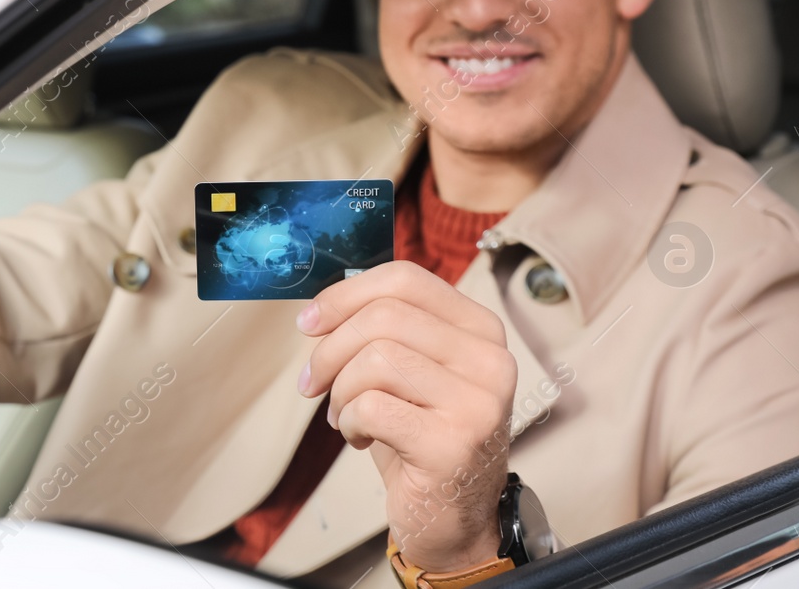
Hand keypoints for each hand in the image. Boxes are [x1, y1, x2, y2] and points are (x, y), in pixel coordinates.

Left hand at [296, 260, 516, 572]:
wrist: (453, 518)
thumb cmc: (421, 435)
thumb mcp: (410, 370)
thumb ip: (382, 329)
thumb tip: (320, 308)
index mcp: (480, 329)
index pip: (405, 280)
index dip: (345, 295)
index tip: (309, 322)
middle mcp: (489, 360)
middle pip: (384, 317)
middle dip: (330, 349)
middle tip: (314, 383)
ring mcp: (477, 403)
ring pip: (375, 359)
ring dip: (341, 391)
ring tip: (346, 415)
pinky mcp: (453, 444)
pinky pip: (372, 407)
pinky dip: (349, 421)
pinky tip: (362, 438)